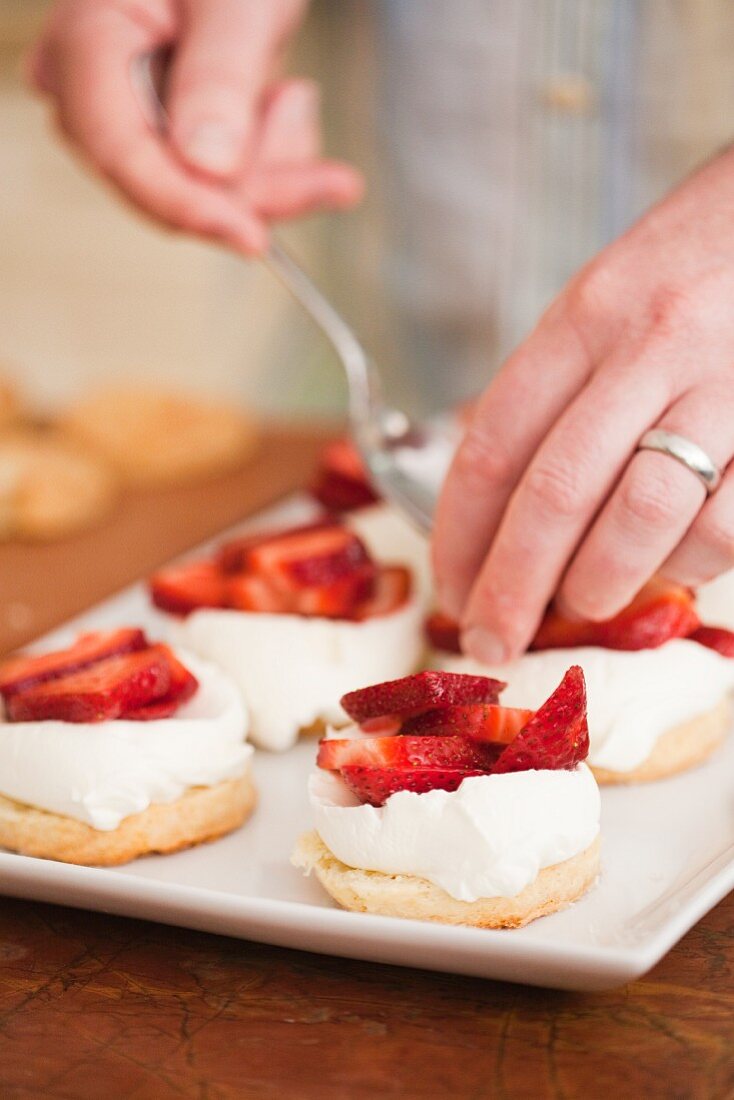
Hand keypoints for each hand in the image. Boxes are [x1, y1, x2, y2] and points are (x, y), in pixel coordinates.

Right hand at [28, 0, 362, 249]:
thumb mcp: (236, 1)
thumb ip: (220, 78)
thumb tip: (207, 169)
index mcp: (86, 39)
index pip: (119, 149)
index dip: (186, 203)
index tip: (251, 236)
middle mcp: (93, 92)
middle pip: (165, 184)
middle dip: (254, 188)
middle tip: (334, 182)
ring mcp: (131, 119)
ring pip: (202, 193)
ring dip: (271, 166)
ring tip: (295, 98)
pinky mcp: (172, 137)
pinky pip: (221, 183)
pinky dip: (269, 159)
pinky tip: (284, 105)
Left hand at [433, 148, 733, 663]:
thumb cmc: (692, 266)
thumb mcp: (604, 302)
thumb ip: (551, 392)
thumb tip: (491, 505)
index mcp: (584, 317)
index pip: (493, 446)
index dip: (459, 535)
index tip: (450, 586)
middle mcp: (649, 345)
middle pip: (553, 494)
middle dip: (510, 588)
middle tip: (489, 641)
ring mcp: (725, 383)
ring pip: (640, 517)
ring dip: (597, 583)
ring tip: (583, 601)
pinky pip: (723, 526)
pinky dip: (690, 564)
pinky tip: (674, 562)